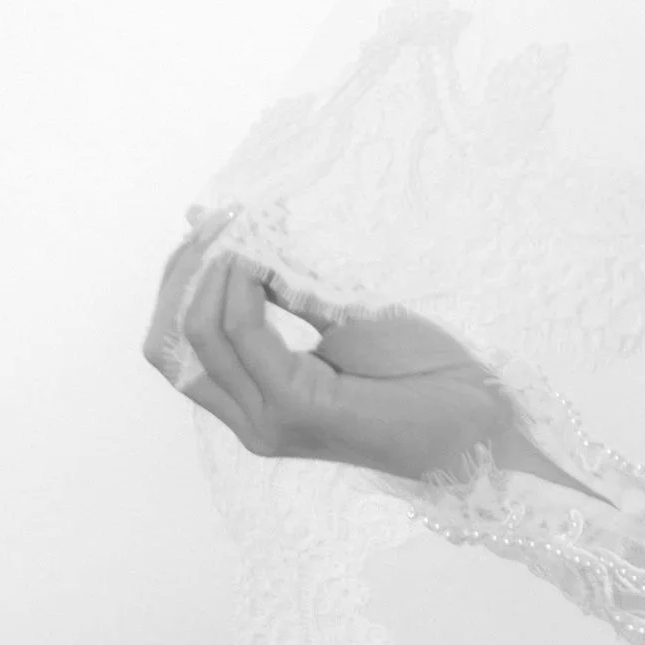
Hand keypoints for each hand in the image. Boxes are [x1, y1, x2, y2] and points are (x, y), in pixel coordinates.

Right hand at [141, 216, 520, 483]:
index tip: (209, 224)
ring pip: (196, 336)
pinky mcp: (295, 407)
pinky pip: (245, 336)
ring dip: (209, 270)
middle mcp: (250, 420)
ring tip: (238, 228)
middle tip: (214, 220)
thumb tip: (244, 238)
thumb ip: (290, 290)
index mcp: (256, 404)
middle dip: (183, 272)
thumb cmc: (422, 375)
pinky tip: (261, 259)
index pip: (175, 347)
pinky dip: (244, 288)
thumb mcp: (345, 318)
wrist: (475, 424)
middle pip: (168, 343)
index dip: (179, 281)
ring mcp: (268, 420)